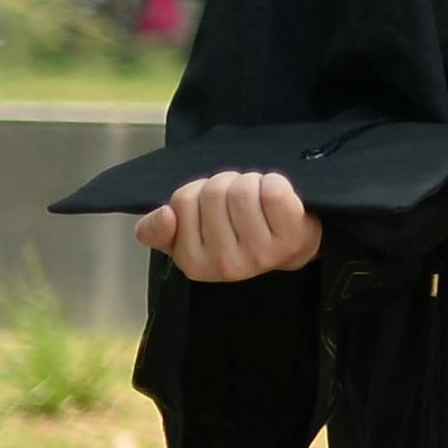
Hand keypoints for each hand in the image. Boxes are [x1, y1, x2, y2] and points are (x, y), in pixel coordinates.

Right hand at [137, 170, 323, 282]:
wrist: (290, 245)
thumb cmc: (235, 233)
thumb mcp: (187, 236)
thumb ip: (156, 230)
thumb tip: (164, 214)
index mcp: (193, 264)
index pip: (182, 200)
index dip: (199, 190)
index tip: (212, 206)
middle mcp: (226, 265)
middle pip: (214, 191)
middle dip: (227, 184)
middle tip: (239, 200)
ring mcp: (261, 254)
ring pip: (243, 189)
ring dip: (251, 182)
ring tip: (258, 199)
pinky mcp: (291, 239)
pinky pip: (273, 190)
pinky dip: (275, 182)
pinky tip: (277, 200)